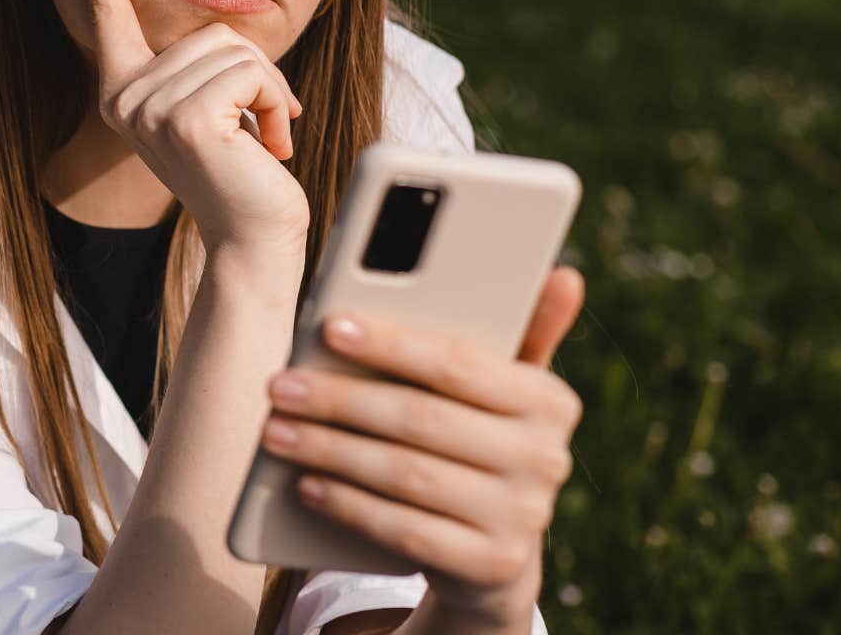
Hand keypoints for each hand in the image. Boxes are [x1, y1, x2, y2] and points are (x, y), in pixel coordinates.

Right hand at [76, 0, 308, 256]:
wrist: (253, 238)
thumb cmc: (242, 175)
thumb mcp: (213, 108)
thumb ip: (203, 68)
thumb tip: (221, 41)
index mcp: (123, 91)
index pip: (109, 14)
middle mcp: (123, 98)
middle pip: (210, 31)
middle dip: (255, 72)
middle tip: (259, 127)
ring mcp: (148, 108)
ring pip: (234, 50)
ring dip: (268, 91)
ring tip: (261, 141)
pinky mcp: (184, 118)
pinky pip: (249, 74)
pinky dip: (274, 104)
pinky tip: (267, 147)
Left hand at [257, 266, 586, 628]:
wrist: (492, 555)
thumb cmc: (477, 443)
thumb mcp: (499, 392)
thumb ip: (516, 333)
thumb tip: (564, 274)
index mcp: (549, 400)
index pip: (459, 363)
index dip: (390, 344)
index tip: (329, 326)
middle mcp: (546, 458)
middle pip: (421, 419)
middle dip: (340, 400)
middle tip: (280, 386)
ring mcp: (523, 517)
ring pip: (407, 475)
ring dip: (332, 451)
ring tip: (276, 431)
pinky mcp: (491, 566)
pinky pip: (406, 531)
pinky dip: (350, 506)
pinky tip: (307, 485)